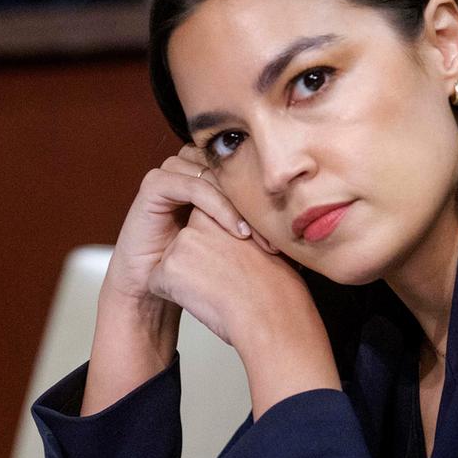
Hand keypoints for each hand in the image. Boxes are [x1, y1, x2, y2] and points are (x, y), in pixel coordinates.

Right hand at [103, 146, 274, 311]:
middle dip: (256, 201)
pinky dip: (218, 207)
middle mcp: (189, 169)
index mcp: (209, 177)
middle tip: (275, 235)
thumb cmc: (196, 270)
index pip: (245, 168)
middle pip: (231, 169)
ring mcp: (171, 173)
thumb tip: (305, 226)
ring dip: (240, 204)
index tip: (286, 233)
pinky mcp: (154, 185)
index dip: (267, 196)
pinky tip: (236, 232)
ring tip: (256, 236)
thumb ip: (258, 226)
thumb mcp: (235, 246)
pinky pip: (193, 186)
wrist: (152, 289)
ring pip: (215, 176)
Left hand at [148, 208, 309, 348]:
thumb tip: (227, 245)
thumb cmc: (275, 289)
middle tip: (227, 281)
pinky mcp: (168, 267)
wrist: (272, 316)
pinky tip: (201, 301)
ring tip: (217, 291)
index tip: (237, 268)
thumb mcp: (262, 245)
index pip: (202, 231)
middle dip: (196, 264)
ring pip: (170, 266)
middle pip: (184, 248)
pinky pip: (159, 285)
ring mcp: (182, 243)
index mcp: (222, 212)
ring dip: (186, 281)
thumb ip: (239, 234)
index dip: (215, 254)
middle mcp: (199, 222)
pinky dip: (174, 296)